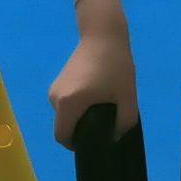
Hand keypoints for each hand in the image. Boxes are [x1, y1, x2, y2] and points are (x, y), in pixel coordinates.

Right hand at [49, 0, 137, 144]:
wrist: (103, 35)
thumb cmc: (116, 66)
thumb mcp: (127, 98)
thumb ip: (123, 123)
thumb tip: (114, 138)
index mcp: (69, 103)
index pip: (63, 136)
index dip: (76, 145)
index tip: (95, 142)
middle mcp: (55, 98)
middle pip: (63, 127)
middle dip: (80, 131)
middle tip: (102, 126)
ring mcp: (54, 89)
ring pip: (64, 115)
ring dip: (79, 118)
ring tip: (101, 109)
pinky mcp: (57, 82)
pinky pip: (64, 105)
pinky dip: (76, 108)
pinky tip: (94, 99)